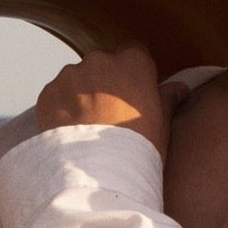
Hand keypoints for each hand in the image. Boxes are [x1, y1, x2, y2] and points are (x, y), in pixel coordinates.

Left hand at [34, 46, 190, 159]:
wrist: (97, 173)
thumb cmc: (136, 147)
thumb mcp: (161, 122)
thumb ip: (167, 98)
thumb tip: (180, 88)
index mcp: (132, 62)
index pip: (133, 54)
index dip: (131, 75)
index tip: (131, 93)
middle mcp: (99, 61)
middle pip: (101, 65)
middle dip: (102, 83)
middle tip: (106, 114)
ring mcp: (70, 76)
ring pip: (75, 79)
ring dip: (79, 94)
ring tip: (85, 125)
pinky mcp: (48, 94)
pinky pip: (55, 95)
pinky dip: (60, 108)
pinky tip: (68, 130)